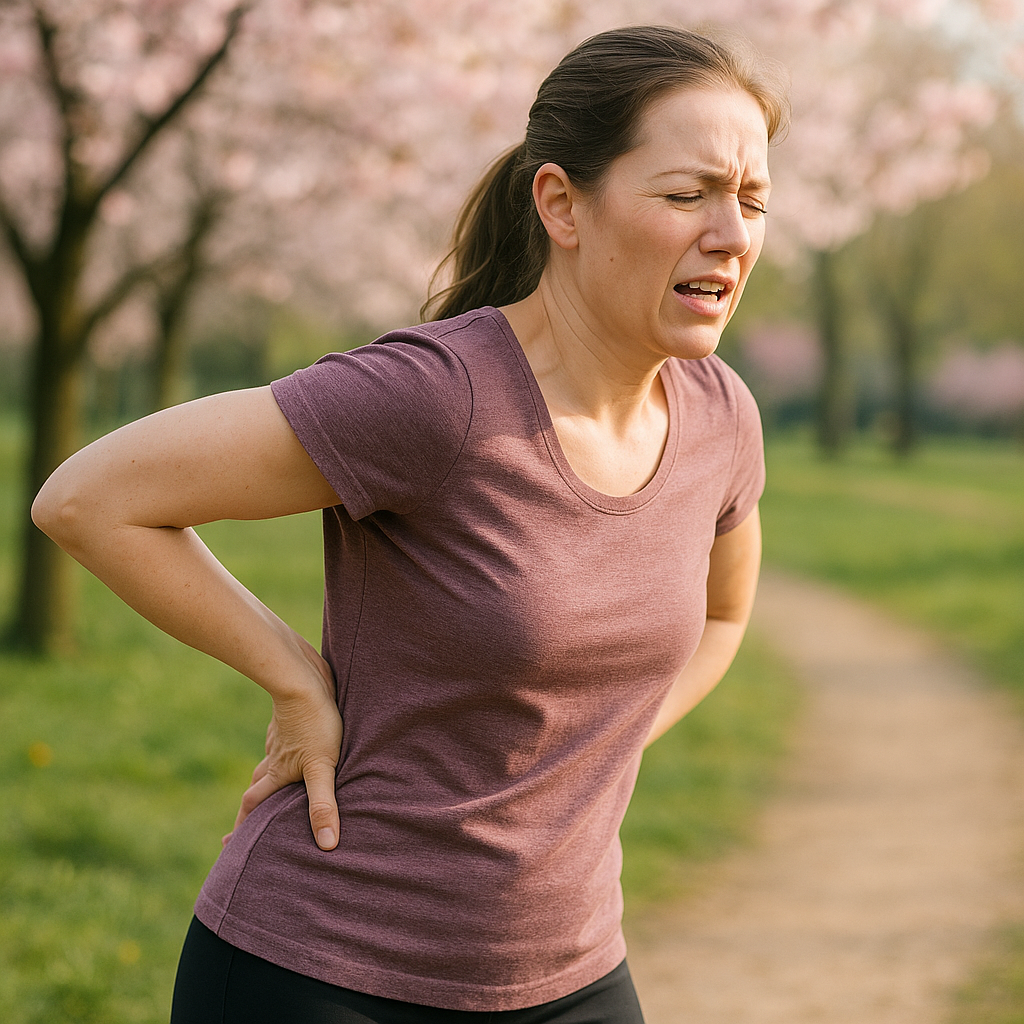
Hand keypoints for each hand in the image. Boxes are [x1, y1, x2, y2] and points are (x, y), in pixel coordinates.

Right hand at [224, 645, 342, 850]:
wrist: (302, 678)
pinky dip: (282, 750)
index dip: (241, 827)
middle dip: (250, 807)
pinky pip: (283, 740)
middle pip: (256, 786)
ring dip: (265, 777)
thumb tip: (327, 844)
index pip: (253, 805)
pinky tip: (292, 746)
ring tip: (268, 786)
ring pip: (268, 762)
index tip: (225, 845)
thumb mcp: (321, 767)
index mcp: (277, 772)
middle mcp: (275, 757)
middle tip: (242, 822)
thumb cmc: (314, 723)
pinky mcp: (293, 718)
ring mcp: (282, 736)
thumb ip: (322, 804)